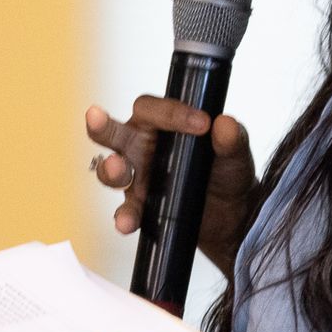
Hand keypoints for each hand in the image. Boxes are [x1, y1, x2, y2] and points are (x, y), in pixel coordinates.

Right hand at [85, 100, 257, 272]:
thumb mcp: (236, 155)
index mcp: (162, 125)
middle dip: (102, 126)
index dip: (171, 113)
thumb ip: (232, 139)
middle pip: (115, 132)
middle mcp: (142, 148)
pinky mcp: (141, 208)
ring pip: (113, 171)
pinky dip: (125, 216)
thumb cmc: (228, 174)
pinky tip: (127, 222)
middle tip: (95, 117)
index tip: (201, 124)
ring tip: (116, 169)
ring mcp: (139, 179)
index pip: (153, 109)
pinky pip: (127, 210)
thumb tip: (226, 124)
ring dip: (111, 170)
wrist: (234, 216)